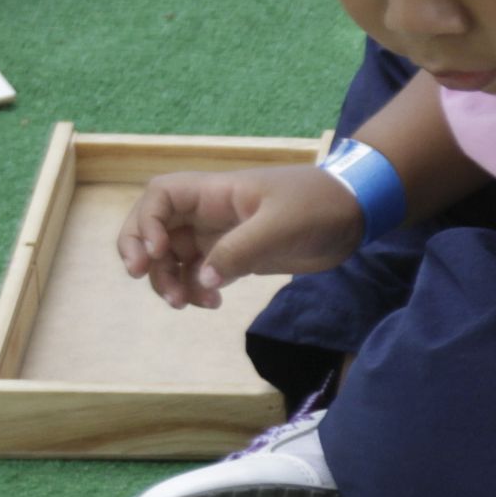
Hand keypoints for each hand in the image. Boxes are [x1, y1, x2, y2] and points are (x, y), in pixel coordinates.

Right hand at [117, 164, 362, 307]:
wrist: (355, 214)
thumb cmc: (318, 205)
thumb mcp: (280, 225)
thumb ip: (240, 251)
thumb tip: (203, 280)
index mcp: (215, 192)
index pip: (160, 196)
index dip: (146, 222)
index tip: (157, 253)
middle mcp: (210, 212)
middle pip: (154, 227)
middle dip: (140, 252)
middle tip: (142, 278)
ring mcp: (221, 236)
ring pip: (173, 256)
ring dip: (167, 279)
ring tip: (183, 304)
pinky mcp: (236, 257)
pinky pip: (199, 274)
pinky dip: (195, 290)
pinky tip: (211, 304)